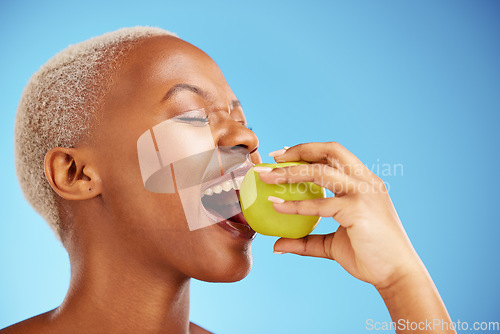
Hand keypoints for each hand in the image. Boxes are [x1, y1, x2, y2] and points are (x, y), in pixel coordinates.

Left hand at [258, 142, 422, 289]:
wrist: (397, 275)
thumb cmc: (369, 257)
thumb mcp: (333, 244)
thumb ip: (306, 240)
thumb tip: (277, 245)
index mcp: (364, 182)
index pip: (335, 155)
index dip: (308, 150)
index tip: (284, 155)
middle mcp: (366, 181)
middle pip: (330, 151)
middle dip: (299, 150)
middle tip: (273, 158)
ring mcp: (363, 193)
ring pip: (321, 171)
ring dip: (290, 172)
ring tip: (266, 176)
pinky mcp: (357, 210)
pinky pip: (320, 203)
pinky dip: (295, 204)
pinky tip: (277, 205)